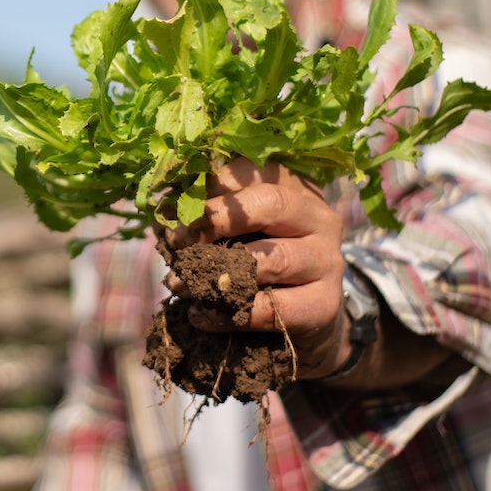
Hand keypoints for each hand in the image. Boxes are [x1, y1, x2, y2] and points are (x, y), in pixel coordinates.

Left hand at [164, 157, 349, 378]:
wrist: (305, 320)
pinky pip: (273, 308)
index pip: (253, 171)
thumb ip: (207, 214)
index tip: (175, 209)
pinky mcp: (324, 305)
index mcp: (294, 186)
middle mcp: (318, 217)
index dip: (209, 188)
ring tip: (180, 283)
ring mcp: (327, 260)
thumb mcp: (237, 230)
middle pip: (271, 203)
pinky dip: (229, 314)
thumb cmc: (258, 261)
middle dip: (216, 219)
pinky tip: (201, 314)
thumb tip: (163, 209)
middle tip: (177, 239)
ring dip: (217, 273)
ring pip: (272, 259)